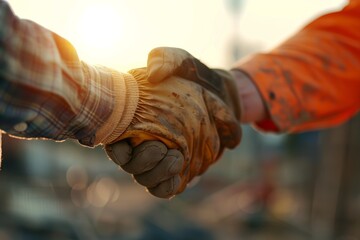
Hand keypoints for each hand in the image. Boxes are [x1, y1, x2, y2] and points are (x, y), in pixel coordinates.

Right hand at [105, 48, 241, 197]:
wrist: (222, 93)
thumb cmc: (195, 76)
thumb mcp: (181, 61)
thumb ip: (166, 59)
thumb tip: (154, 74)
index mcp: (134, 121)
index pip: (114, 142)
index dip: (116, 149)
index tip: (127, 143)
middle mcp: (143, 142)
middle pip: (130, 166)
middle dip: (142, 162)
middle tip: (161, 147)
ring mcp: (162, 158)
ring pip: (147, 179)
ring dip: (157, 174)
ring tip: (176, 158)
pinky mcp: (180, 168)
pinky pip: (166, 187)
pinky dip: (169, 185)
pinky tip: (180, 170)